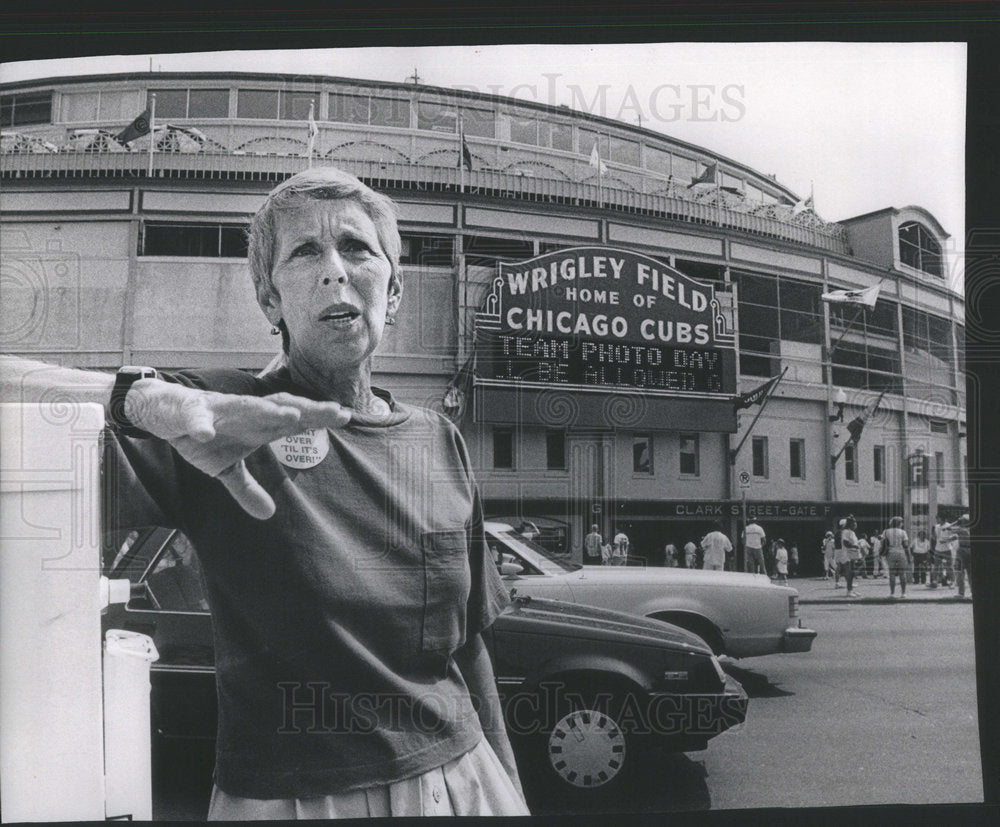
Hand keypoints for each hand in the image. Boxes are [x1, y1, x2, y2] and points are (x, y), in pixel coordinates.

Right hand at [125, 379, 351, 518]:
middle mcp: (243, 412)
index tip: (345, 416)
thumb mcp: (225, 468)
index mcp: (255, 424)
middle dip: (306, 409)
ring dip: (267, 411)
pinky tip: (206, 432)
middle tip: (333, 411)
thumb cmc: (203, 433)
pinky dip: (200, 424)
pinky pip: (195, 419)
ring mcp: (218, 410)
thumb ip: (248, 489)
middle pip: (279, 407)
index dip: (317, 417)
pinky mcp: (190, 413)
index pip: (291, 418)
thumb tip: (268, 515)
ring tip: (291, 416)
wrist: (164, 412)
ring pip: (245, 408)